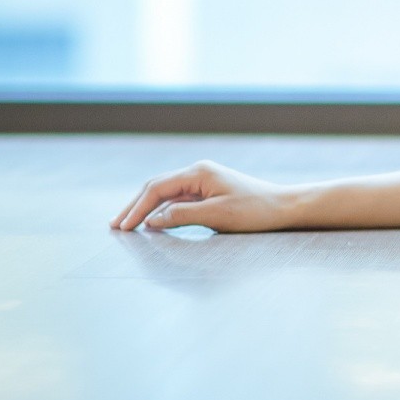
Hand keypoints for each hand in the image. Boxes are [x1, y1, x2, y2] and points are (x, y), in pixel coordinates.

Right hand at [110, 160, 294, 232]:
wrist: (284, 208)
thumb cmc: (254, 211)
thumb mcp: (216, 216)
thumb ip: (182, 216)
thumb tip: (152, 220)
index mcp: (198, 172)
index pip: (157, 188)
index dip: (138, 208)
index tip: (124, 227)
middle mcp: (198, 172)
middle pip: (157, 188)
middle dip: (135, 207)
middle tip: (115, 225)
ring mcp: (203, 181)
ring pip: (166, 194)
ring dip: (146, 209)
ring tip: (128, 225)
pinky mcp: (209, 192)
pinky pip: (179, 200)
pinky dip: (163, 211)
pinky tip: (153, 223)